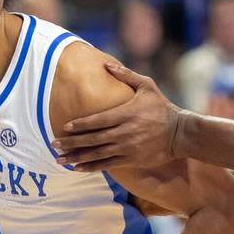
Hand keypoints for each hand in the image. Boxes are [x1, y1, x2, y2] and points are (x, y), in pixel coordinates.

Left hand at [53, 63, 181, 170]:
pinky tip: (77, 168)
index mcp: (126, 113)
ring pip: (97, 154)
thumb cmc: (162, 108)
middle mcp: (124, 132)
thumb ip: (126, 75)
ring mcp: (127, 148)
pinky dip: (91, 167)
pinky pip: (107, 164)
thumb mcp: (147, 86)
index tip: (65, 127)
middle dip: (71, 142)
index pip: (97, 120)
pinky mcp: (131, 160)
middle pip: (92, 139)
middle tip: (54, 144)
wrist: (180, 133)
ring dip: (76, 157)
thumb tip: (107, 64)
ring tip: (60, 159)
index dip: (80, 124)